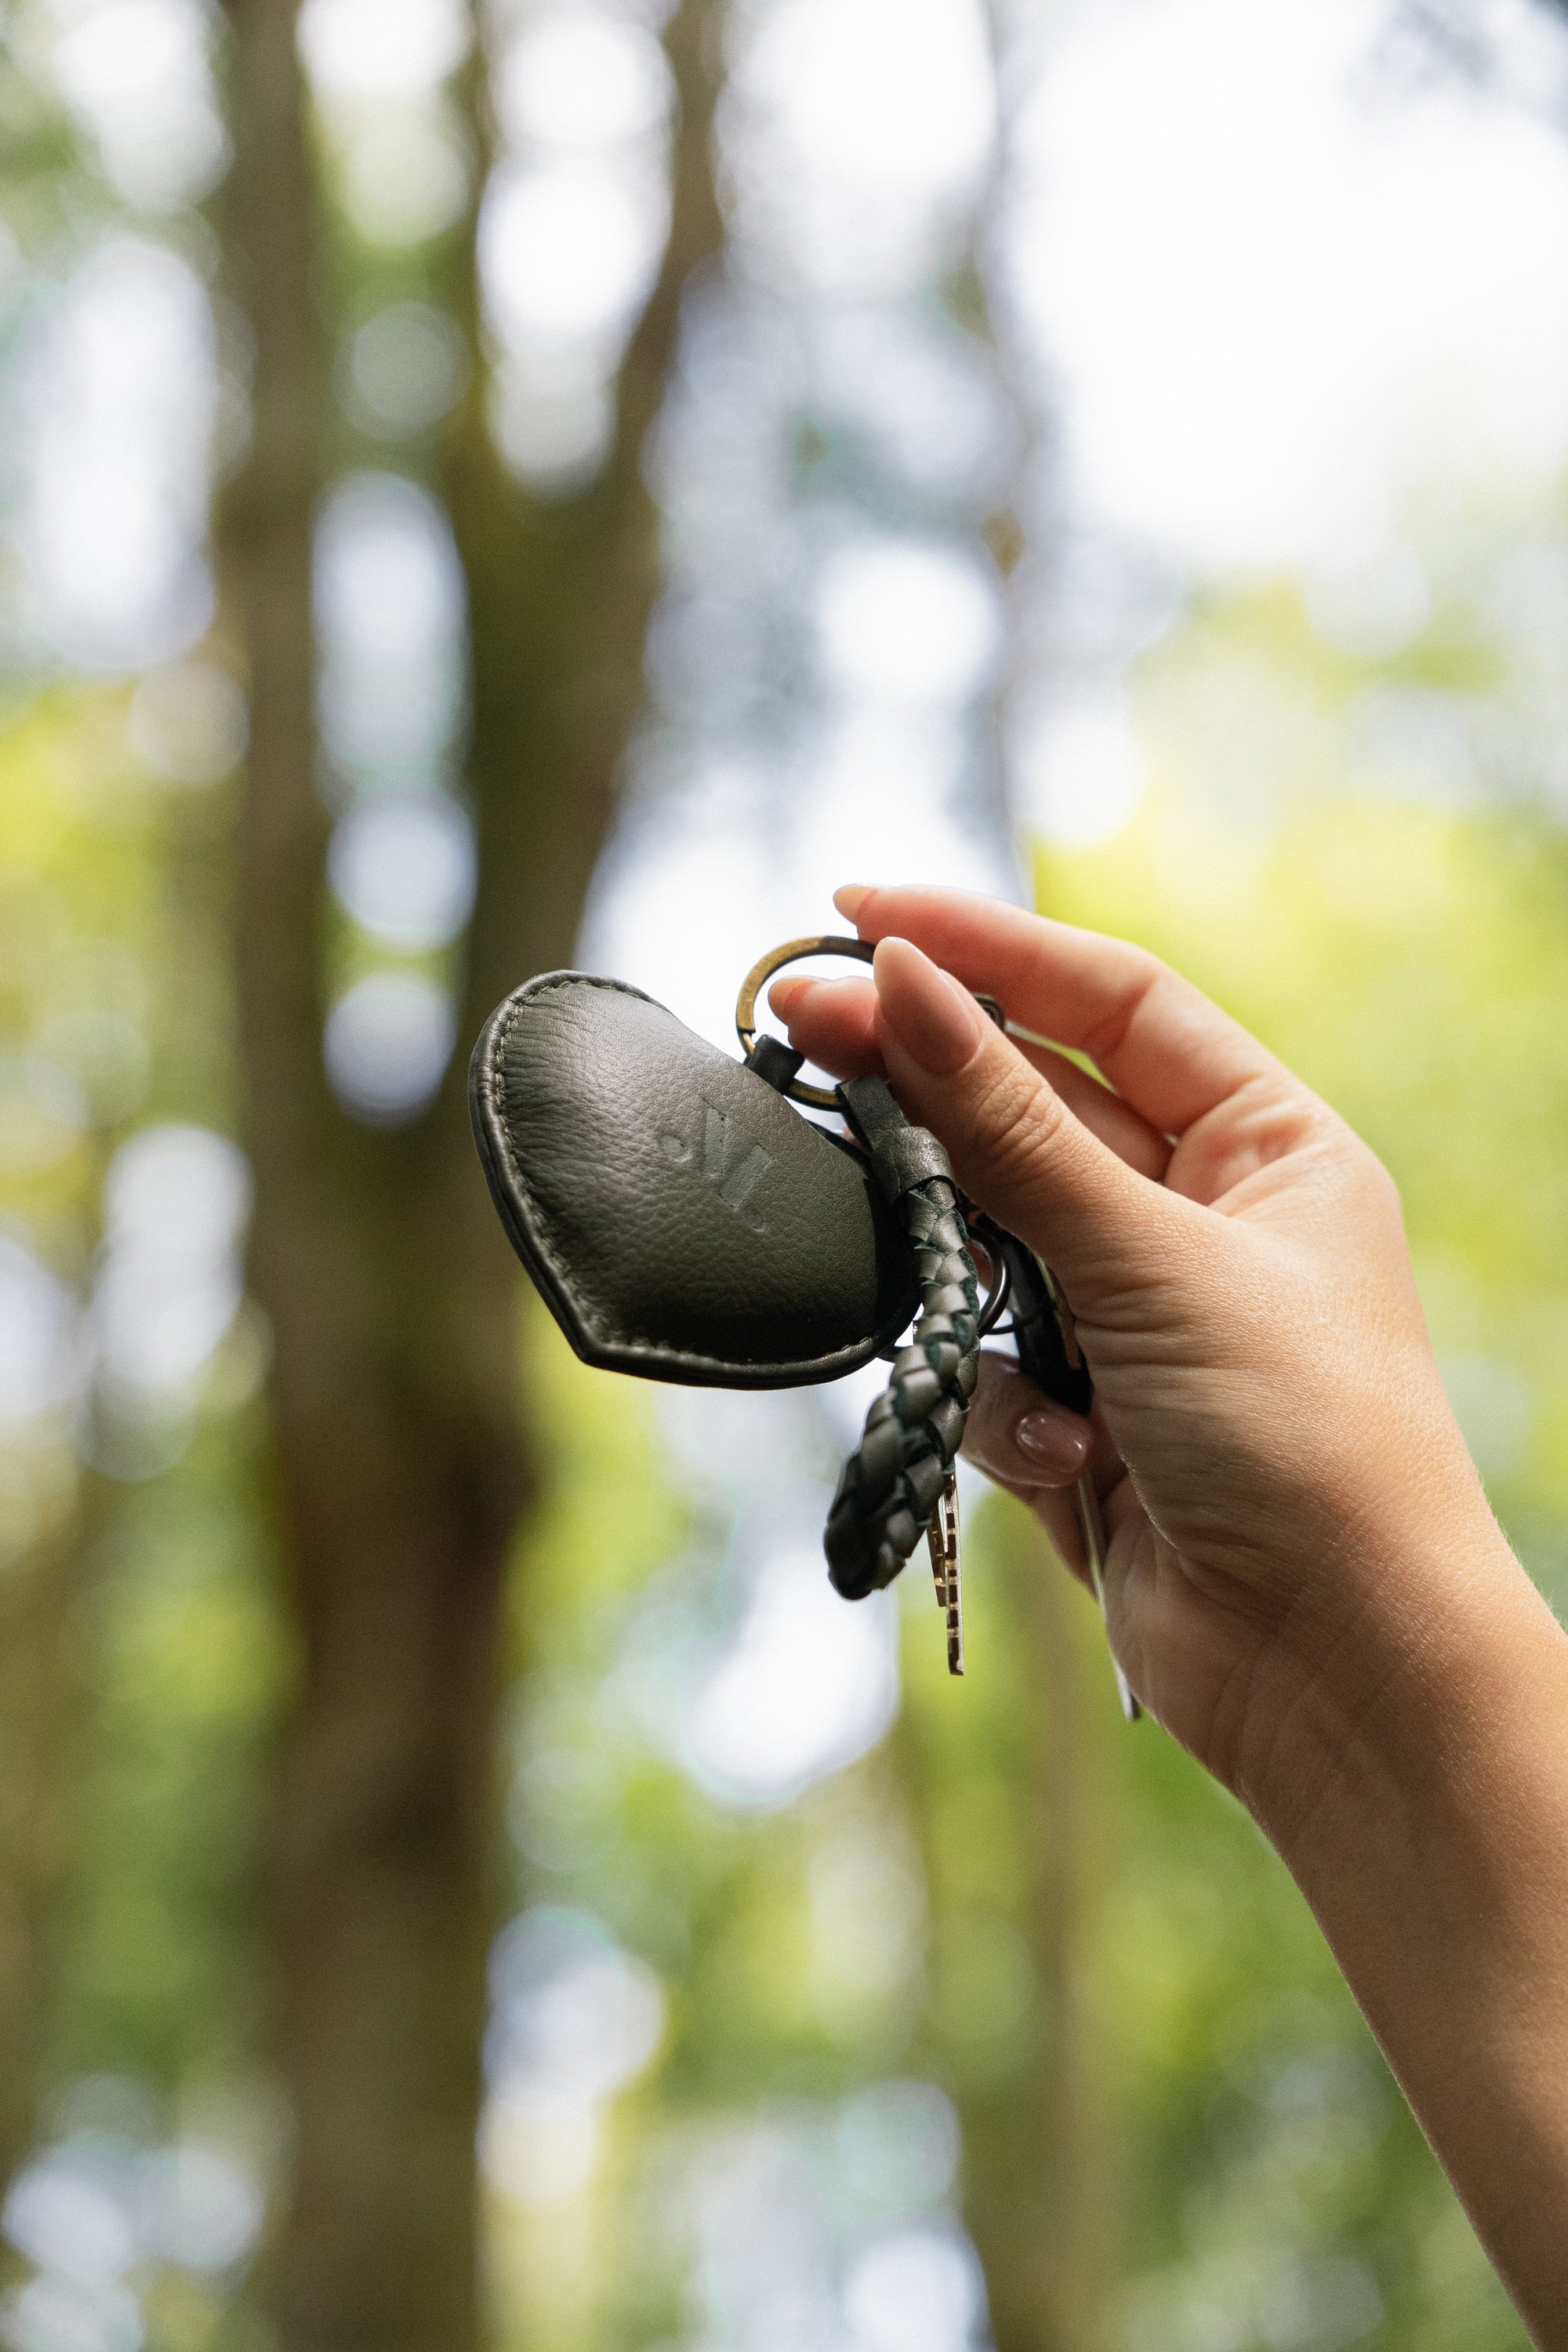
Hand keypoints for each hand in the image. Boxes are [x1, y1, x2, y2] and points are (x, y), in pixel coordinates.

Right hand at [771, 885, 1534, 1828]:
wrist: (1335, 1673)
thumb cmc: (1303, 1439)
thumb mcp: (1149, 1256)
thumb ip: (1004, 1124)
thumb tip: (894, 979)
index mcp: (1266, 1146)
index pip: (1108, 1000)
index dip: (988, 947)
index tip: (861, 913)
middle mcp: (1201, 1220)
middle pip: (1030, 1114)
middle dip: (931, 1094)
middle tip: (802, 1031)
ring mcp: (1136, 1323)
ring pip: (985, 1246)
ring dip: (974, 1287)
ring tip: (1001, 1336)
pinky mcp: (1083, 1421)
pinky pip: (987, 1370)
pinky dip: (1010, 1414)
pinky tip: (1074, 1467)